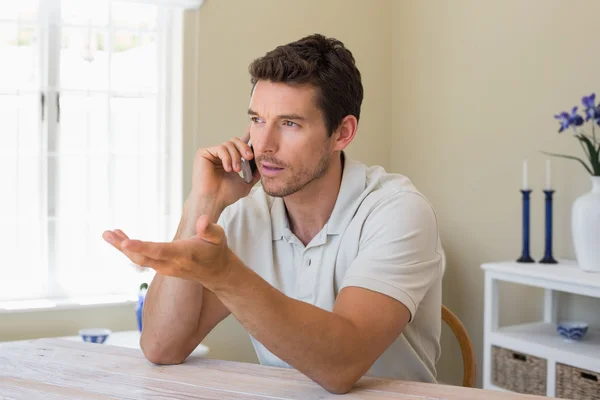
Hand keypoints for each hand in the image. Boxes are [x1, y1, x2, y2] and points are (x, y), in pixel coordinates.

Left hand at [102, 215, 237, 288]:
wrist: (216, 273)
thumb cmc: (217, 250)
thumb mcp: (219, 237)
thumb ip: (210, 229)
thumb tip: (202, 220)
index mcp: (183, 254)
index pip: (159, 251)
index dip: (142, 246)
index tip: (126, 242)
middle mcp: (170, 264)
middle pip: (142, 257)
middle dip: (123, 246)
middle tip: (107, 234)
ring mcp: (164, 268)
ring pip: (139, 259)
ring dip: (122, 247)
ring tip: (108, 234)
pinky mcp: (161, 267)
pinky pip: (142, 259)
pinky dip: (130, 249)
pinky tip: (121, 239)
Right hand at [191, 126, 259, 211]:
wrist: (213, 202)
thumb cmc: (225, 195)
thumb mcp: (245, 184)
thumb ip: (253, 174)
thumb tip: (262, 166)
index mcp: (229, 160)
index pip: (239, 145)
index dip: (247, 138)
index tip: (255, 132)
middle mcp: (220, 155)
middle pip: (235, 141)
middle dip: (244, 147)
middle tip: (249, 157)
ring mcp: (212, 154)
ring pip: (229, 144)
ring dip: (236, 157)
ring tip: (236, 170)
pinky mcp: (204, 153)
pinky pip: (220, 148)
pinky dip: (227, 158)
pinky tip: (228, 169)